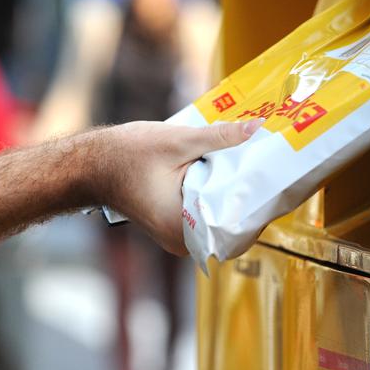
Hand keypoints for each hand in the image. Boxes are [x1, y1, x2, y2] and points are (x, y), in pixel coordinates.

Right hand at [92, 119, 260, 254]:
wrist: (90, 165)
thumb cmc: (125, 155)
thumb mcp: (178, 140)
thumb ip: (220, 137)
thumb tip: (258, 127)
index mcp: (182, 227)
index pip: (237, 227)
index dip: (260, 204)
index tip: (278, 181)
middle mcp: (182, 242)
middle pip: (231, 225)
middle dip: (250, 197)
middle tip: (272, 169)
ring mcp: (178, 238)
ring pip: (219, 220)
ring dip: (234, 196)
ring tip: (256, 169)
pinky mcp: (176, 228)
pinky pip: (206, 216)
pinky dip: (218, 197)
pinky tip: (230, 174)